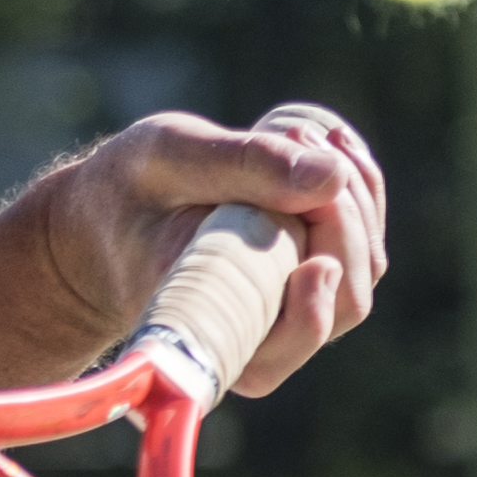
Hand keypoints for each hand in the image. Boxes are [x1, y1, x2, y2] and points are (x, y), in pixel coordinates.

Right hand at [55, 104, 388, 395]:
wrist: (114, 216)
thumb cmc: (127, 191)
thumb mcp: (167, 156)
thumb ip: (244, 164)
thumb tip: (334, 178)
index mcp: (202, 321)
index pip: (279, 345)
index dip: (309, 315)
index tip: (315, 262)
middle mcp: (254, 333)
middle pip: (343, 300)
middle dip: (341, 215)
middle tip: (291, 136)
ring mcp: (289, 312)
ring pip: (362, 269)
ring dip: (353, 192)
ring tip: (295, 132)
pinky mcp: (311, 282)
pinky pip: (363, 244)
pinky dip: (356, 187)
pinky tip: (320, 141)